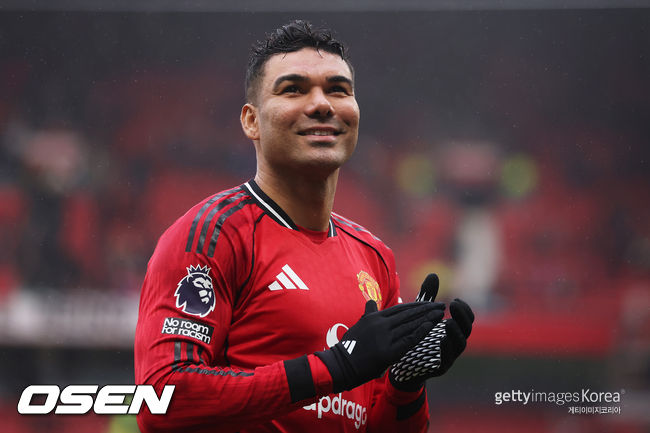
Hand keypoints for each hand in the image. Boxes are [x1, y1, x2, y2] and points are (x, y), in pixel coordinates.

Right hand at [316, 300, 444, 392]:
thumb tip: (372, 301)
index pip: (400, 308)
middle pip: (408, 314)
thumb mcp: (358, 325)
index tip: (429, 303)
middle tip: (441, 305)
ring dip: (428, 318)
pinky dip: (421, 331)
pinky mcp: (388, 352)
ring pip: (411, 325)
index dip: (416, 306)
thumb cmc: (350, 347)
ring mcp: (385, 337)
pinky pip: (409, 339)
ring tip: (441, 313)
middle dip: (426, 309)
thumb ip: (368, 313)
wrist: (341, 365)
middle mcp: (381, 324)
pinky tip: (432, 326)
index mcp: (374, 317)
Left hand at [389, 274, 474, 390]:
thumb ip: (428, 296)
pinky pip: (447, 359)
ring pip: (460, 345)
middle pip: (467, 329)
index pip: (467, 318)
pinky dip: (446, 349)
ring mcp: (449, 356)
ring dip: (456, 333)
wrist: (403, 363)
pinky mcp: (439, 367)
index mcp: (453, 329)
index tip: (455, 299)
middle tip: (453, 304)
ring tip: (448, 322)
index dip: (464, 309)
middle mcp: (455, 342)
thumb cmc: (416, 335)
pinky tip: (441, 340)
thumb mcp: (421, 314)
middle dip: (462, 316)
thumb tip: (433, 274)